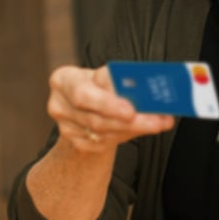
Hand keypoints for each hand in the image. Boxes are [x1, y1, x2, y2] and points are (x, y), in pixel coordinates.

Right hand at [47, 65, 173, 150]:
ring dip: (134, 129)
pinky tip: (143, 128)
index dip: (107, 103)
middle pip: (95, 119)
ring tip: (158, 123)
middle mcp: (60, 105)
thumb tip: (146, 87)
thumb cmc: (98, 84)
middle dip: (129, 121)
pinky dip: (126, 135)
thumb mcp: (104, 76)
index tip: (132, 109)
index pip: (83, 94)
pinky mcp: (77, 142)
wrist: (86, 104)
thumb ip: (118, 80)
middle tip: (156, 121)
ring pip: (103, 133)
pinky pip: (104, 143)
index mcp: (63, 80)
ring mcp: (66, 127)